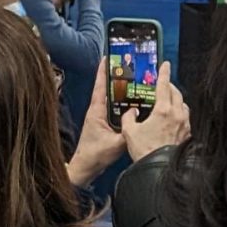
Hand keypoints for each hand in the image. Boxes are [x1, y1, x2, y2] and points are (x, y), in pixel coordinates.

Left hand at [66, 58, 125, 185]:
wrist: (85, 168)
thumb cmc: (94, 156)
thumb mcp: (115, 144)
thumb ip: (129, 132)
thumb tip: (141, 122)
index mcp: (96, 111)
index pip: (100, 86)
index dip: (103, 71)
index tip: (108, 58)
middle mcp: (97, 111)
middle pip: (107, 89)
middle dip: (117, 78)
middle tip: (128, 67)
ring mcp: (100, 117)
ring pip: (112, 99)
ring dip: (121, 91)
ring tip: (134, 82)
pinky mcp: (104, 124)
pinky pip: (115, 109)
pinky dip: (123, 104)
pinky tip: (134, 103)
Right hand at [121, 61, 190, 160]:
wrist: (159, 169)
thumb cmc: (145, 151)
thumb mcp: (129, 132)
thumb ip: (128, 118)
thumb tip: (131, 112)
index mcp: (163, 110)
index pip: (164, 85)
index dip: (164, 73)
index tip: (165, 64)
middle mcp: (177, 115)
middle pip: (177, 93)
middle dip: (170, 86)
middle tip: (163, 84)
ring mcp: (184, 125)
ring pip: (183, 105)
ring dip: (176, 100)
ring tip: (168, 102)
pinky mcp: (188, 134)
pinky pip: (186, 118)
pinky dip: (180, 114)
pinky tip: (173, 119)